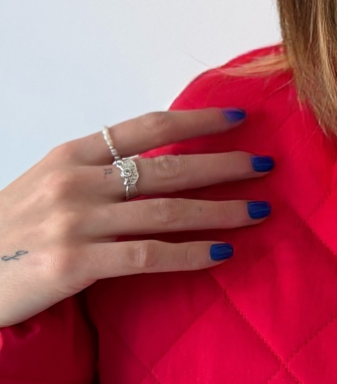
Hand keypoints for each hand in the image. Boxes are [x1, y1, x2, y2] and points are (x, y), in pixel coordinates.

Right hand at [0, 109, 273, 328]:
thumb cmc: (9, 235)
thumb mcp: (46, 187)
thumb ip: (96, 173)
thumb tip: (158, 164)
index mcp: (70, 155)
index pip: (146, 127)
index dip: (196, 121)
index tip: (237, 119)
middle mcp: (74, 181)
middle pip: (166, 166)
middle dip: (223, 165)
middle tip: (265, 165)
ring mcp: (74, 222)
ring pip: (165, 210)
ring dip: (219, 210)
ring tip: (259, 210)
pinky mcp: (74, 265)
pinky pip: (147, 255)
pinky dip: (190, 253)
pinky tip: (222, 253)